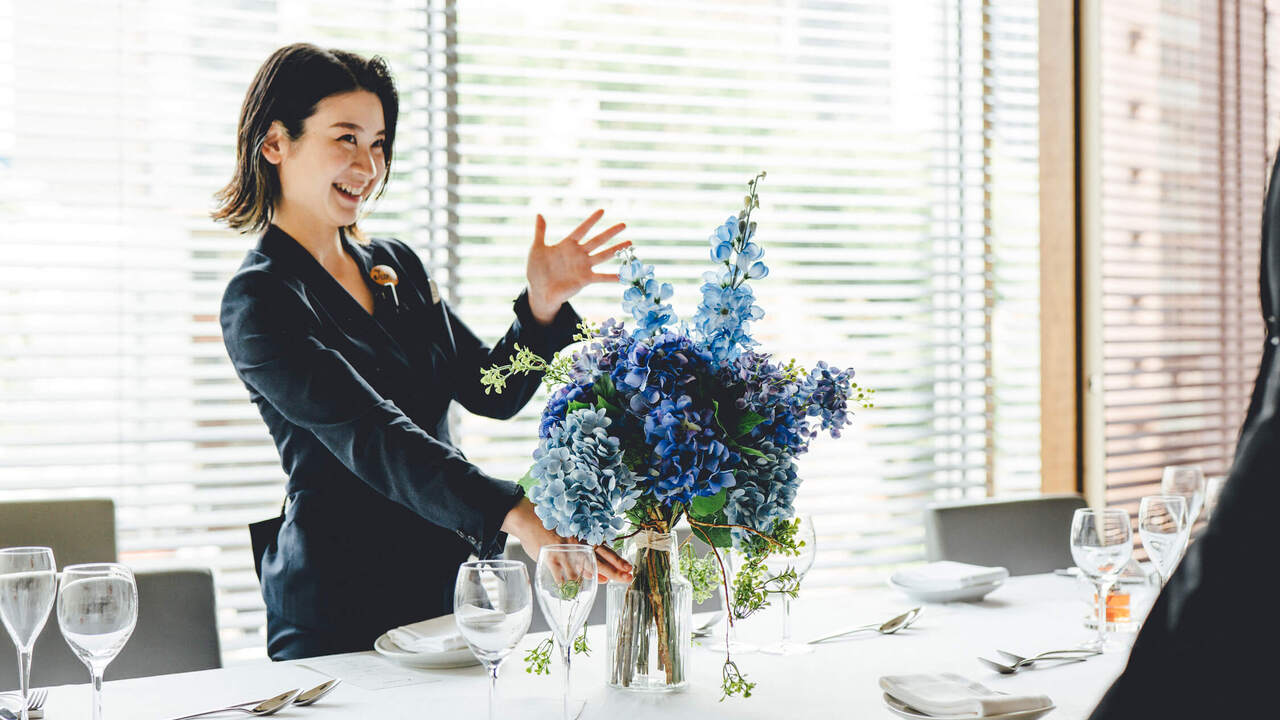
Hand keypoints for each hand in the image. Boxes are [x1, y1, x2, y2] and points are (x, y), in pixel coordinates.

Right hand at [501, 497, 633, 582]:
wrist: (530, 520)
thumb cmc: (552, 529)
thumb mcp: (571, 539)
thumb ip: (585, 556)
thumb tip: (599, 576)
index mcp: (583, 538)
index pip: (605, 551)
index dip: (618, 560)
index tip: (629, 568)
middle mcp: (578, 545)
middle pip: (600, 561)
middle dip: (615, 572)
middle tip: (627, 579)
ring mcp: (565, 552)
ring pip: (580, 573)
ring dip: (586, 584)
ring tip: (589, 593)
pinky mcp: (551, 558)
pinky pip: (561, 576)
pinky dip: (566, 586)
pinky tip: (570, 593)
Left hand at [525, 209, 630, 323]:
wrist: (539, 291)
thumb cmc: (537, 270)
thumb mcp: (537, 249)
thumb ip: (540, 232)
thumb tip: (539, 214)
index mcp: (567, 245)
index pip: (582, 229)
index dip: (591, 220)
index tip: (602, 211)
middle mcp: (578, 254)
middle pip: (597, 240)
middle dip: (610, 232)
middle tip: (624, 225)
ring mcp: (583, 266)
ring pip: (603, 255)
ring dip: (616, 249)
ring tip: (630, 243)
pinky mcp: (585, 279)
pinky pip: (601, 277)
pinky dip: (612, 277)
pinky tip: (623, 276)